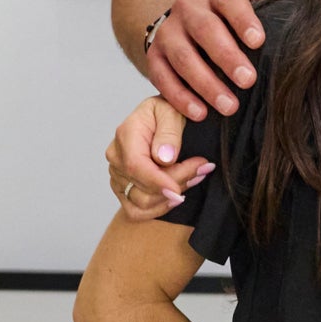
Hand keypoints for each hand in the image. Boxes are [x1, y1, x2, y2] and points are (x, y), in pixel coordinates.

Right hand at [105, 97, 212, 218]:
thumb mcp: (173, 110)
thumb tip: (164, 158)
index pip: (136, 166)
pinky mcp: (122, 188)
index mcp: (126, 135)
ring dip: (172, 196)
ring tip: (195, 176)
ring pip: (142, 202)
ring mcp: (117, 175)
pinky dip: (159, 208)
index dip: (158, 181)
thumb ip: (169, 132)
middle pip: (143, 187)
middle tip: (204, 168)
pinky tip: (177, 194)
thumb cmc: (167, 112)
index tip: (179, 188)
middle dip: (177, 183)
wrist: (160, 119)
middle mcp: (116, 157)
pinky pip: (137, 211)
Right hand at [145, 0, 278, 121]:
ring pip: (184, 57)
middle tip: (248, 80)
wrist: (183, 26)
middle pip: (205, 29)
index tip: (258, 41)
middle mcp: (187, 8)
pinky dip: (181, 97)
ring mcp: (167, 32)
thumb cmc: (226, 21)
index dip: (243, 19)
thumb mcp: (242, 8)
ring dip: (207, 84)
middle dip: (227, 56)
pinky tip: (200, 113)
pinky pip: (163, 78)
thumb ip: (258, 1)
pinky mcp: (153, 56)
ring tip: (229, 106)